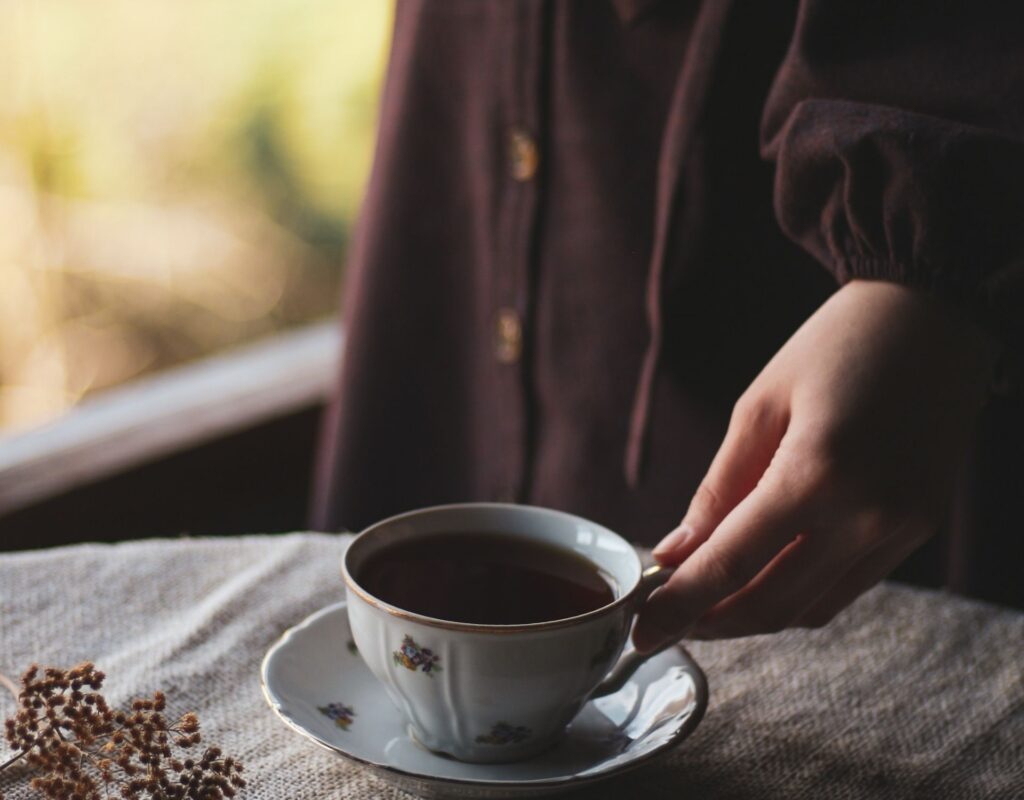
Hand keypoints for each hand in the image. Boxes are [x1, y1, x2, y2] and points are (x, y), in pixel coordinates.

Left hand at [633, 280, 996, 648]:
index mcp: (816, 474)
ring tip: (705, 604)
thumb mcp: (759, 407)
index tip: (641, 631)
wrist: (932, 317)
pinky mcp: (918, 528)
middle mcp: (866, 515)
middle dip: (710, 621)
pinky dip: (795, 597)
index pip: (731, 566)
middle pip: (770, 603)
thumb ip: (718, 490)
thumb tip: (676, 553)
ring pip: (809, 608)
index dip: (679, 606)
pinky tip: (761, 582)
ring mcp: (900, 528)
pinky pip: (846, 588)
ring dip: (751, 617)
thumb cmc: (835, 347)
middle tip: (667, 620)